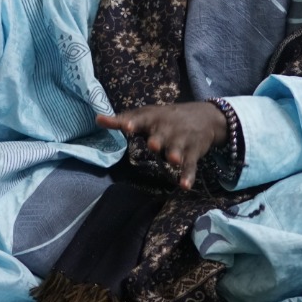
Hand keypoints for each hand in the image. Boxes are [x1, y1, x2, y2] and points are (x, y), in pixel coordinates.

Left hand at [96, 102, 226, 189]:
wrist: (205, 116)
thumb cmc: (165, 118)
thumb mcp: (146, 115)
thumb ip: (123, 120)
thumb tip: (96, 119)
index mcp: (153, 118)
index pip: (142, 119)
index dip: (134, 123)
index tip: (127, 126)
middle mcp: (167, 129)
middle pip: (161, 136)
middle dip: (157, 140)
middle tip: (153, 144)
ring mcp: (181, 141)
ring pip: (177, 149)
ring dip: (175, 154)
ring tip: (173, 160)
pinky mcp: (193, 154)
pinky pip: (190, 166)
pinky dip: (188, 176)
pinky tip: (184, 186)